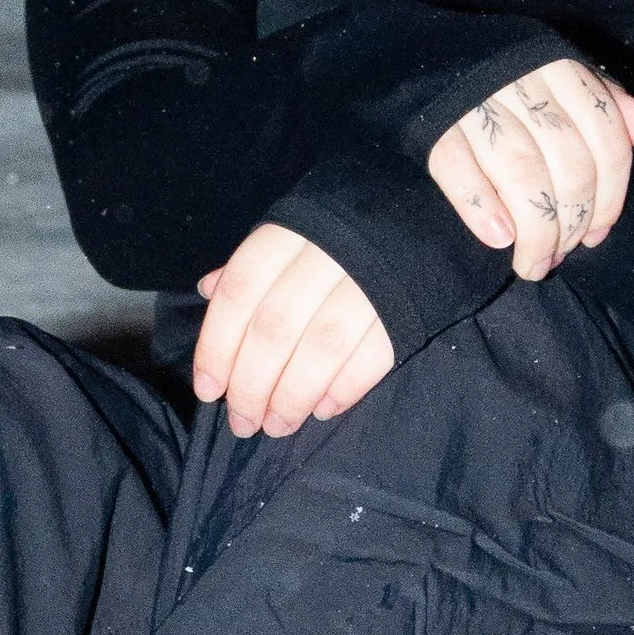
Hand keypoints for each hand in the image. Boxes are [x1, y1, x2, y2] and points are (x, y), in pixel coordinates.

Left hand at [193, 222, 395, 437]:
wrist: (426, 209)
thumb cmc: (344, 227)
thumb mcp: (293, 232)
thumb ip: (252, 265)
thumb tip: (206, 290)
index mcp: (291, 233)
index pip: (240, 292)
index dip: (217, 346)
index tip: (208, 390)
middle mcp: (328, 254)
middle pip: (275, 329)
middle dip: (252, 386)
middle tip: (243, 423)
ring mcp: (372, 282)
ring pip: (320, 349)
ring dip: (292, 398)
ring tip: (278, 425)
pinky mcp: (407, 308)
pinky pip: (371, 358)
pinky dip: (342, 390)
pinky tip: (322, 409)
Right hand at [424, 60, 633, 281]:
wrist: (420, 53)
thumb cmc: (504, 76)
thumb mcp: (560, 78)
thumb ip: (608, 103)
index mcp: (558, 68)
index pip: (605, 137)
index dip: (610, 194)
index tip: (598, 235)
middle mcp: (520, 81)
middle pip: (568, 162)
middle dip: (571, 222)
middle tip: (559, 258)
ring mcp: (474, 101)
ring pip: (522, 172)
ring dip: (534, 229)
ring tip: (533, 262)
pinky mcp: (431, 123)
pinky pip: (458, 168)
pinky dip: (480, 207)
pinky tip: (497, 239)